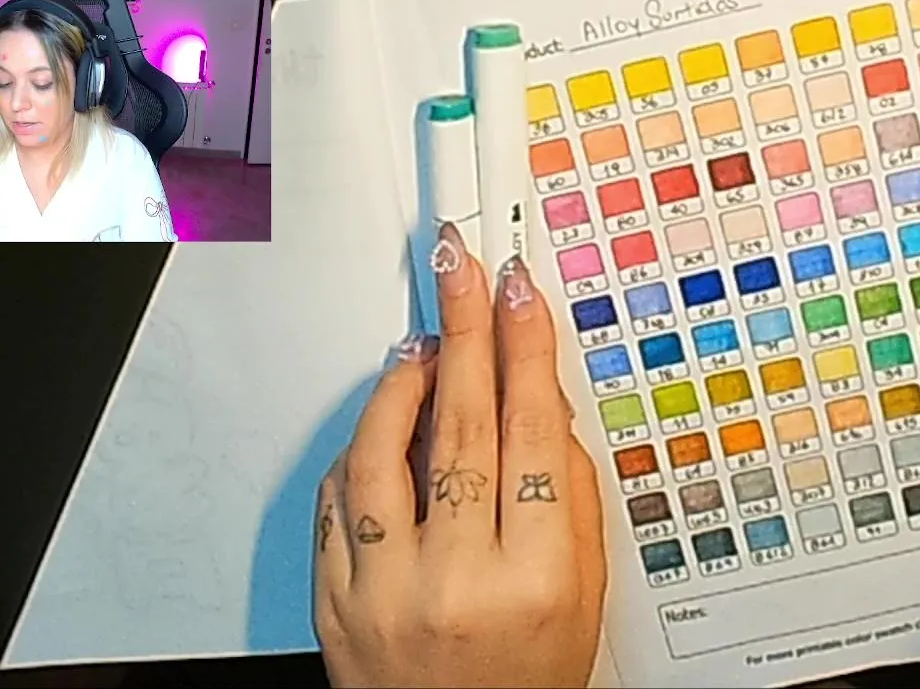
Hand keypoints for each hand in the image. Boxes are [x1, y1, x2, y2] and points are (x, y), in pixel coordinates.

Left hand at [314, 222, 606, 687]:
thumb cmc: (528, 683)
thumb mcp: (583, 597)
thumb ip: (571, 500)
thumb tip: (541, 405)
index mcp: (536, 577)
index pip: (529, 433)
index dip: (524, 348)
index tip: (519, 294)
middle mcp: (458, 580)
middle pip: (462, 425)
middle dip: (466, 330)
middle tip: (462, 272)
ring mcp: (387, 589)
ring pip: (384, 452)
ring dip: (404, 382)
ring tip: (424, 346)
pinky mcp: (336, 598)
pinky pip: (337, 499)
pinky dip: (360, 446)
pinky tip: (383, 421)